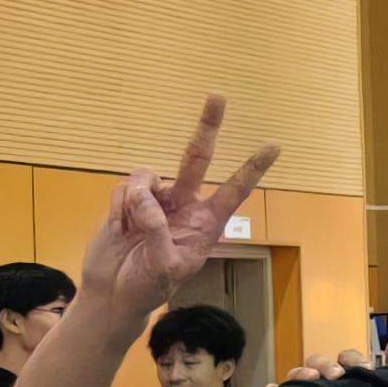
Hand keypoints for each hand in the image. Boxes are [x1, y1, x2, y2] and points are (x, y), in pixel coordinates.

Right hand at [86, 97, 280, 312]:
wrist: (113, 292)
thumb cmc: (148, 285)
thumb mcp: (164, 267)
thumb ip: (158, 231)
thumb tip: (147, 197)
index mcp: (207, 223)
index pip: (235, 189)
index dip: (252, 168)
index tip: (274, 145)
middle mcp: (185, 204)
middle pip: (196, 157)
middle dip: (207, 126)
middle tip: (219, 94)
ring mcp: (155, 200)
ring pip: (147, 176)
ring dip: (137, 199)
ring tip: (131, 227)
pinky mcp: (126, 200)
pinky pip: (122, 189)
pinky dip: (117, 208)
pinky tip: (118, 228)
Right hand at [287, 333, 387, 382]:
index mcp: (349, 377)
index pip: (346, 358)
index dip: (354, 360)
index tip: (366, 370)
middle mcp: (324, 383)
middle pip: (318, 362)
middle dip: (326, 365)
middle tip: (337, 376)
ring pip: (295, 376)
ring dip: (301, 373)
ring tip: (311, 380)